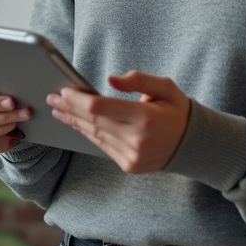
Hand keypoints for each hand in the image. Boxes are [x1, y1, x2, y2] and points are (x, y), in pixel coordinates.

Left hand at [47, 70, 189, 173]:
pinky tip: (77, 123)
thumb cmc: (177, 111)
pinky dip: (87, 134)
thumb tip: (110, 79)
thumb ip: (138, 80)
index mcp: (145, 117)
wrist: (193, 145)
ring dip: (74, 122)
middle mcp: (137, 139)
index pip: (101, 107)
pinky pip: (102, 146)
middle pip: (93, 121)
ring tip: (59, 110)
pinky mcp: (129, 165)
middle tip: (53, 98)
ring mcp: (132, 155)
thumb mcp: (165, 87)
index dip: (78, 99)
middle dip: (70, 109)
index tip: (64, 90)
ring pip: (94, 135)